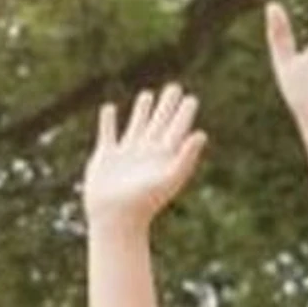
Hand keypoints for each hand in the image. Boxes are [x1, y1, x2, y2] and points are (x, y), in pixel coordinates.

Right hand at [82, 85, 206, 232]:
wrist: (116, 219)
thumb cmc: (145, 202)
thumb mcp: (169, 178)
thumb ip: (187, 157)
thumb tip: (202, 134)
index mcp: (164, 157)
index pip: (177, 129)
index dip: (184, 114)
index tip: (191, 98)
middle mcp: (147, 153)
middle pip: (159, 123)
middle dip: (166, 105)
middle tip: (174, 87)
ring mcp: (126, 155)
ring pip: (136, 126)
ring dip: (142, 111)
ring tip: (147, 95)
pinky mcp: (106, 158)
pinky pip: (108, 134)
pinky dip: (107, 121)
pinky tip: (108, 108)